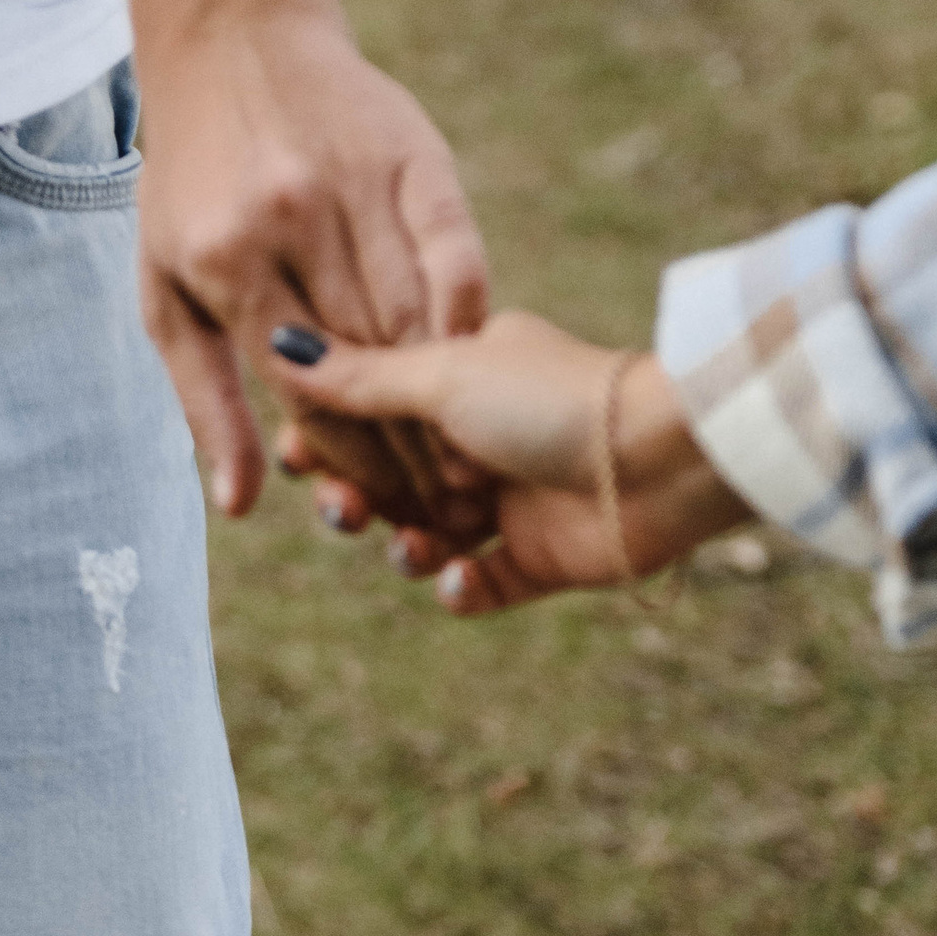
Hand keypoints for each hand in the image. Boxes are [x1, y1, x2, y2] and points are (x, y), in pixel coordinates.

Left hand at [134, 8, 491, 527]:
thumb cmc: (190, 181)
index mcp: (221, 262)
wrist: (228, 36)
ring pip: (413, 314)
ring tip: (469, 454)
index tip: (388, 508)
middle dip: (409, 443)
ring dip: (447, 395)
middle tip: (443, 501)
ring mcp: (350, 183)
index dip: (354, 458)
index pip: (304, 389)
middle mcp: (286, 222)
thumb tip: (240, 503)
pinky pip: (455, 246)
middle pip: (366, 362)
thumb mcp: (166, 287)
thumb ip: (205, 396)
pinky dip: (469, 306)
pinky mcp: (410, 152)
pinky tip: (481, 357)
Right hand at [267, 308, 750, 609]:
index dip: (328, 437)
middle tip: (343, 510)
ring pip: (428, 537)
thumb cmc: (552, 398)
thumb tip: (278, 345)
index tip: (294, 453)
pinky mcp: (541, 559)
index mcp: (459, 377)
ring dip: (408, 547)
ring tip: (416, 547)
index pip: (370, 410)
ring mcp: (512, 501)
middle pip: (389, 480)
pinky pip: (481, 586)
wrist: (658, 456)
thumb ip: (359, 377)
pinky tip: (462, 580)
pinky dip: (463, 590)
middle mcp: (481, 438)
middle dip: (356, 498)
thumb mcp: (440, 375)